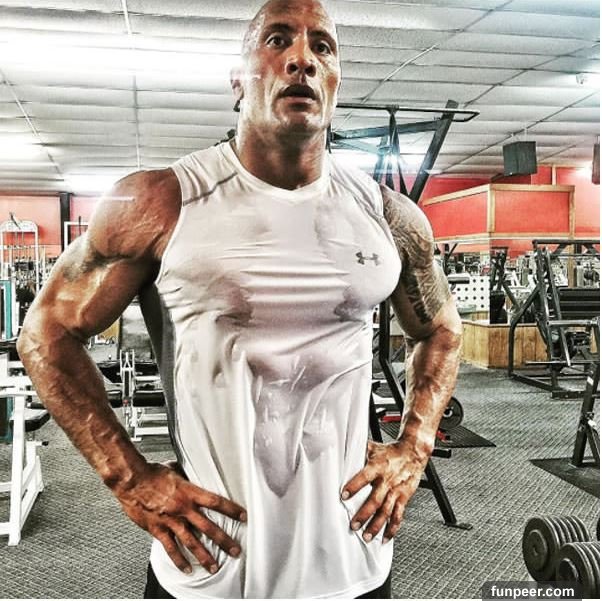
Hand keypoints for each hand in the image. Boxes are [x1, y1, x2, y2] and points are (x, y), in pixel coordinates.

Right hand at [113, 462, 246, 573]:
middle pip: (208, 527)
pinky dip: (180, 560)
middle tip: (235, 550)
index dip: (231, 510)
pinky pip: (171, 548)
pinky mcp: (157, 529)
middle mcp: (182, 508)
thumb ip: (187, 477)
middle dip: (224, 540)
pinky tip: (187, 568)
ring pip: (192, 542)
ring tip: (214, 566)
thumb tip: (195, 473)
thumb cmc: (151, 472)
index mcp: (189, 491)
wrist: (130, 479)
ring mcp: (170, 521)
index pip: (216, 502)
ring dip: (205, 556)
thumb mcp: (176, 469)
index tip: (243, 516)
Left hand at [341, 439, 430, 543]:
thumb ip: (357, 452)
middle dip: (364, 514)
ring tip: (366, 537)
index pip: (364, 477)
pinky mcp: (404, 498)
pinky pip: (398, 516)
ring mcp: (396, 491)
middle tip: (354, 525)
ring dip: (376, 526)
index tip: (343, 496)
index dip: (354, 486)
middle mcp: (387, 481)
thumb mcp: (373, 448)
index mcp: (377, 467)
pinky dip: (392, 529)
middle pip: (375, 500)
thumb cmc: (390, 451)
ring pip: (386, 512)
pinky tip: (384, 538)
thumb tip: (338, 450)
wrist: (413, 452)